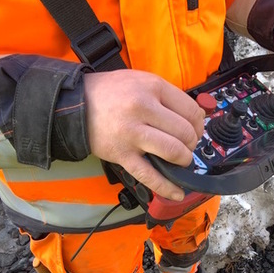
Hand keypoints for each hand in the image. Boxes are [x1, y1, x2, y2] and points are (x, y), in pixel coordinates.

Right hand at [84, 70, 204, 200]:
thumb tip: (192, 118)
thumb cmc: (109, 92)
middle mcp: (143, 108)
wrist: (75, 105)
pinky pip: (149, 175)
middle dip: (191, 144)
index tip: (195, 131)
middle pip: (185, 133)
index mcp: (152, 87)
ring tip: (179, 161)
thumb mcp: (140, 80)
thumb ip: (164, 95)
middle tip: (186, 146)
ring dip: (183, 160)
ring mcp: (132, 133)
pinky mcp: (122, 154)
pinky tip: (177, 192)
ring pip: (173, 152)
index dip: (199, 125)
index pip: (191, 111)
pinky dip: (166, 187)